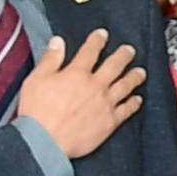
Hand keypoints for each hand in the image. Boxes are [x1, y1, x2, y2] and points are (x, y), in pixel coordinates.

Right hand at [12, 29, 144, 160]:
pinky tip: (138, 99)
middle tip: (129, 50)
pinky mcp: (110, 122)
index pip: (90, 51)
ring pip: (126, 85)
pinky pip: (127, 109)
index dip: (97, 40)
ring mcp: (106, 104)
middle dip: (123, 55)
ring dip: (135, 76)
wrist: (45, 141)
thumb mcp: (36, 80)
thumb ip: (50, 60)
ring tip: (140, 72)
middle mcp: (96, 86)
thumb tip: (58, 42)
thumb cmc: (37, 112)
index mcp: (77, 74)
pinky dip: (134, 103)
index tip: (103, 34)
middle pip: (114, 65)